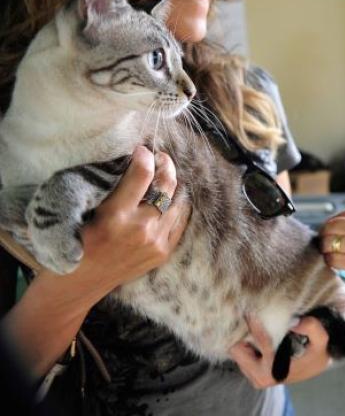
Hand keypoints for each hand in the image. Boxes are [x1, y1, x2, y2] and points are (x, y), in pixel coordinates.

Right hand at [41, 146, 189, 305]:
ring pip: (177, 202)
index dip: (145, 155)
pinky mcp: (163, 252)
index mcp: (116, 215)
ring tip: (164, 177)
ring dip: (172, 185)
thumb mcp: (89, 209)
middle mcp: (140, 228)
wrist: (81, 280)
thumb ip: (114, 187)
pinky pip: (180, 221)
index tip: (142, 149)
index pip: (142, 173)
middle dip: (165, 165)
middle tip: (160, 157)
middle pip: (167, 185)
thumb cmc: (79, 239)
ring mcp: (155, 242)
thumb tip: (136, 159)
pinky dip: (176, 206)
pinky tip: (169, 199)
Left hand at [229, 315, 330, 388]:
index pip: (259, 341)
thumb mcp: (321, 340)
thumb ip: (312, 328)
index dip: (255, 323)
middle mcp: (260, 377)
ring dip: (242, 337)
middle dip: (242, 333)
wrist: (315, 367)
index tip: (251, 309)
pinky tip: (253, 333)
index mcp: (274, 369)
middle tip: (249, 315)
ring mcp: (254, 377)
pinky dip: (244, 343)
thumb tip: (294, 322)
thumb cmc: (316, 353)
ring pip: (235, 351)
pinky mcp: (251, 374)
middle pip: (237, 349)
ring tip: (252, 322)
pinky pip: (239, 355)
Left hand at [320, 208, 344, 293]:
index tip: (330, 228)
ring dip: (325, 247)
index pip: (341, 214)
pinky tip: (334, 261)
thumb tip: (338, 224)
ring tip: (328, 250)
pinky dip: (330, 260)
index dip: (332, 222)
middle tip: (324, 239)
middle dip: (324, 233)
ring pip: (328, 242)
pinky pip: (332, 259)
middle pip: (331, 226)